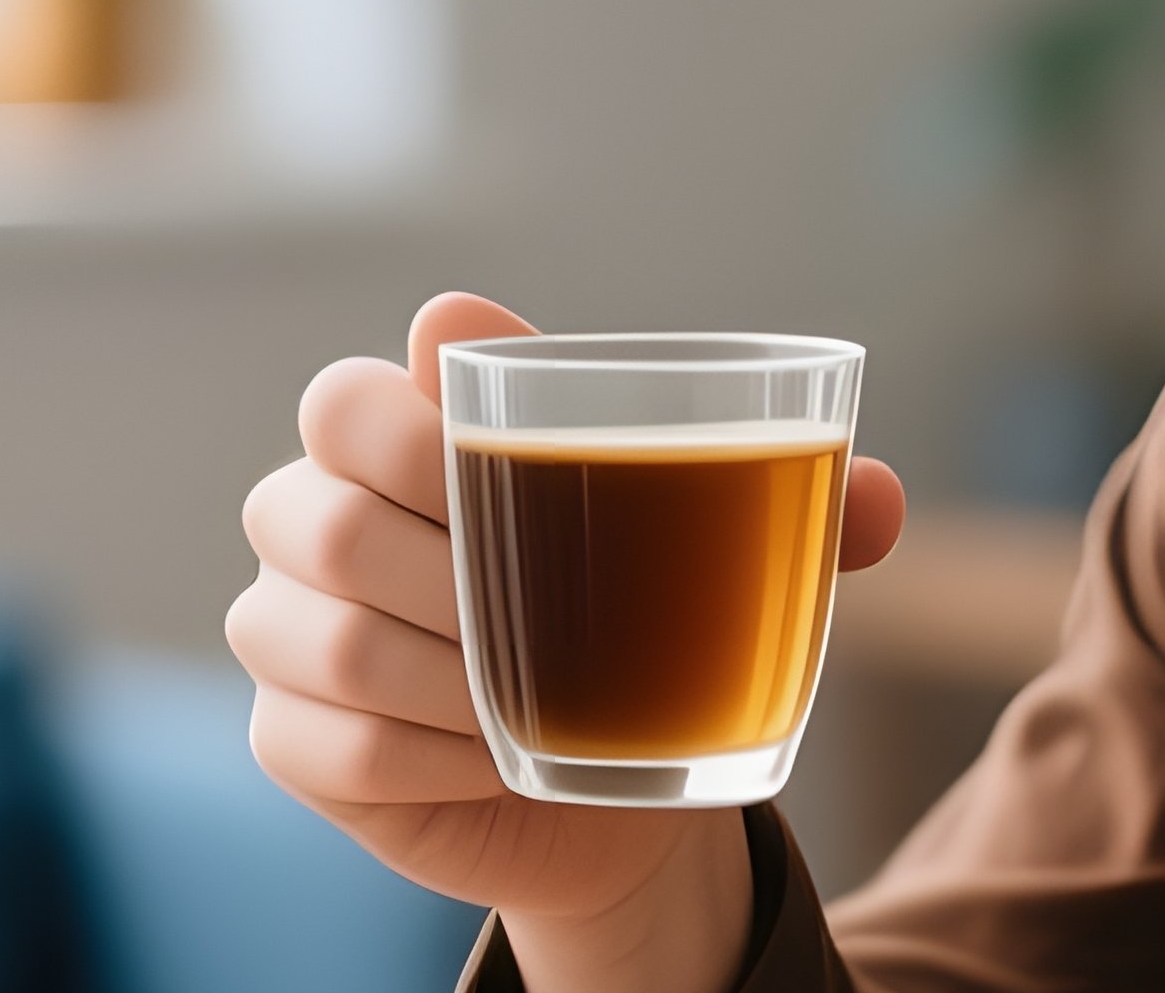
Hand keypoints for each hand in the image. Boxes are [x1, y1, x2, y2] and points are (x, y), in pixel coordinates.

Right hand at [227, 293, 905, 940]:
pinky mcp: (290, 738)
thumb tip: (878, 498)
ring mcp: (286, 627)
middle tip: (548, 600)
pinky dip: (421, 752)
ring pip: (322, 635)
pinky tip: (493, 750)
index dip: (404, 420)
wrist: (605, 768)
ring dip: (443, 671)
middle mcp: (318, 514)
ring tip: (530, 691)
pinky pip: (322, 742)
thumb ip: (793, 506)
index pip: (350, 396)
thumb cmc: (643, 614)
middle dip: (441, 563)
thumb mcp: (716, 549)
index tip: (494, 451)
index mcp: (401, 435)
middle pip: (322, 511)